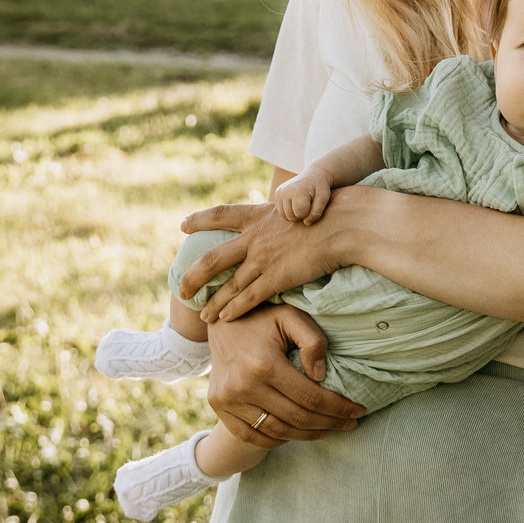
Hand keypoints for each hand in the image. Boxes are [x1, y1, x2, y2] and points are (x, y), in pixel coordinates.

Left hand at [179, 200, 342, 321]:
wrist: (342, 223)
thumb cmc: (330, 212)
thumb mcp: (300, 203)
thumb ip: (286, 213)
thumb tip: (289, 214)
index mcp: (259, 215)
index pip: (222, 214)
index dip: (201, 219)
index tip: (183, 225)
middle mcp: (255, 237)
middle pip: (214, 258)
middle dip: (195, 276)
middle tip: (181, 289)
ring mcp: (264, 259)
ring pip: (229, 285)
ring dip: (214, 302)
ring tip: (202, 316)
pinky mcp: (276, 278)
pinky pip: (249, 298)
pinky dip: (234, 309)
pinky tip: (225, 319)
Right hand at [204, 305, 363, 447]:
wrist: (219, 321)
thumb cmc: (262, 318)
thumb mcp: (291, 316)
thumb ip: (313, 341)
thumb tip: (321, 377)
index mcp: (264, 364)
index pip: (311, 397)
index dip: (338, 408)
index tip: (358, 411)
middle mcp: (243, 386)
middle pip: (297, 419)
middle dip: (330, 424)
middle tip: (351, 423)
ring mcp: (228, 400)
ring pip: (277, 432)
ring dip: (308, 435)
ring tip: (330, 429)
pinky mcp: (219, 407)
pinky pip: (253, 436)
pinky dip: (278, 440)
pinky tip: (298, 433)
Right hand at [272, 170, 334, 224]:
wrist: (313, 175)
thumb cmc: (320, 188)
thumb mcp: (324, 198)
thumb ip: (317, 212)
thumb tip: (306, 223)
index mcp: (297, 191)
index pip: (300, 213)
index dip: (309, 213)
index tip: (313, 203)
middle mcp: (285, 191)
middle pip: (291, 217)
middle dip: (302, 215)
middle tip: (309, 204)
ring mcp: (279, 192)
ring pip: (285, 217)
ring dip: (295, 215)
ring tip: (303, 205)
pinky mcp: (277, 194)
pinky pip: (282, 213)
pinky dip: (290, 212)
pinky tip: (296, 204)